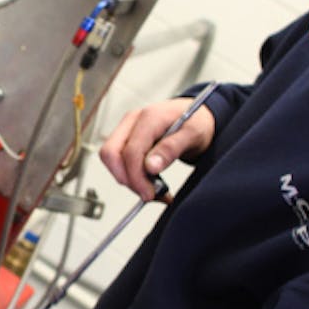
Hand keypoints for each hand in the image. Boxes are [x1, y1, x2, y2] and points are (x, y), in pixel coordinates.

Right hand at [99, 97, 215, 199]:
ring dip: (128, 179)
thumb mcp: (193, 135)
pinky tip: (148, 182)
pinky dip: (130, 175)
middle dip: (127, 179)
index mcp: (150, 117)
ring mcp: (127, 128)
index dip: (136, 177)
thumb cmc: (196, 121)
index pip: (131, 151)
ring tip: (153, 190)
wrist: (197, 115)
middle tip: (148, 194)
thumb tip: (150, 167)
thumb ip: (171, 149)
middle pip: (111, 154)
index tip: (149, 194)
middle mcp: (133, 120)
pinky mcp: (126, 138)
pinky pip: (118, 160)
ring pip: (111, 159)